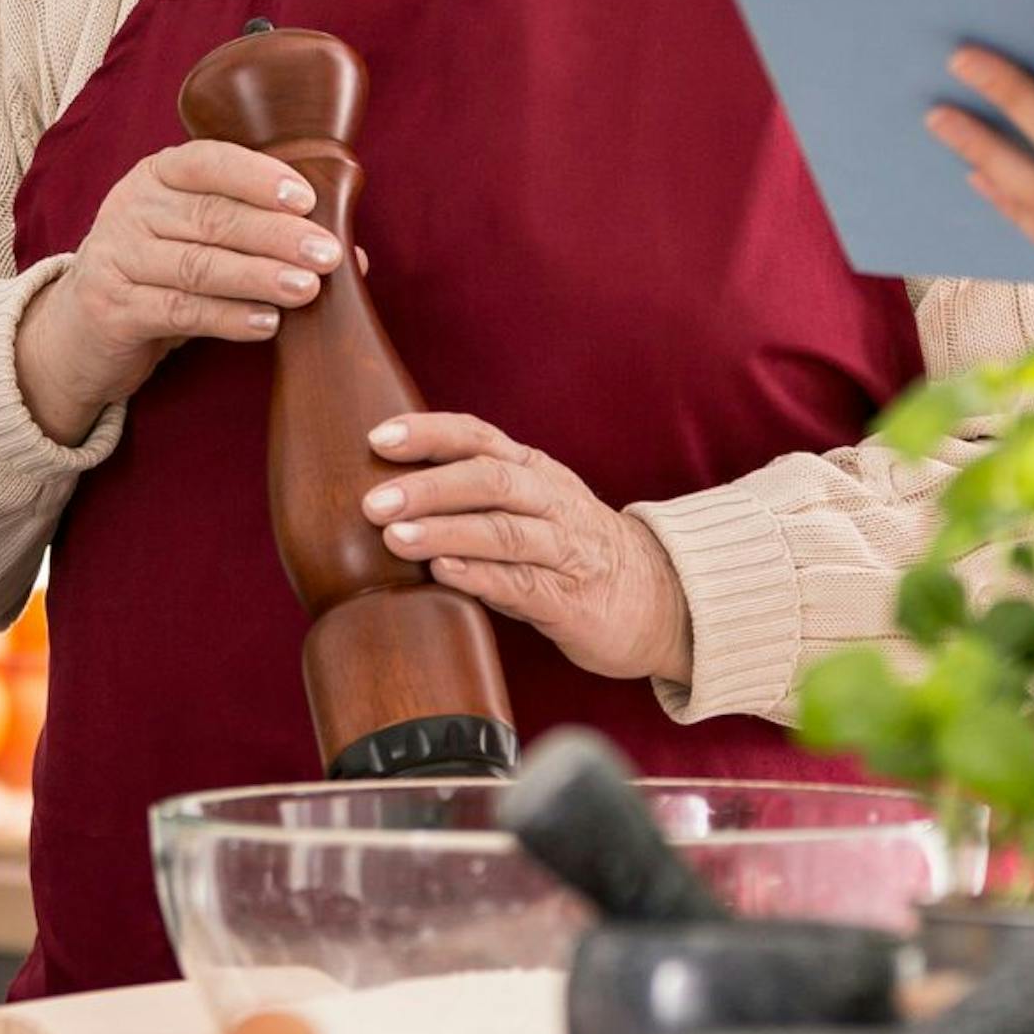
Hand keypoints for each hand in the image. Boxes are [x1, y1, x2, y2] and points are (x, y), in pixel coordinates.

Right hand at [14, 142, 343, 443]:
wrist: (79, 330)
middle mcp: (131, 208)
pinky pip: (178, 310)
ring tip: (307, 289)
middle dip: (276, 235)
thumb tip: (353, 253)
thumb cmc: (159, 274)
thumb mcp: (199, 242)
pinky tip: (267, 324)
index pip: (208, 163)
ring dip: (258, 276)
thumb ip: (264, 237)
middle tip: (327, 254)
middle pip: (211, 217)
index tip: (307, 198)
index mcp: (156, 177)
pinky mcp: (112, 309)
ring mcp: (116, 257)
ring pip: (197, 265)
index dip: (257, 177)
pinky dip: (227, 317)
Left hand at [359, 413, 690, 684]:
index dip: (429, 433)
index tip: (377, 437)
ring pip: (505, 531)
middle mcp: (550, 501)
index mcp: (533, 472)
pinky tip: (444, 573)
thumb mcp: (530, 506)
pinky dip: (482, 577)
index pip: (477, 437)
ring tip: (395, 537)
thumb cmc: (572, 549)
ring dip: (447, 531)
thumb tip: (386, 486)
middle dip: (428, 487)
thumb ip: (473, 494)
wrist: (661, 598)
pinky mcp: (574, 600)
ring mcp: (566, 550)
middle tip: (372, 502)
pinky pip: (525, 585)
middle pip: (489, 480)